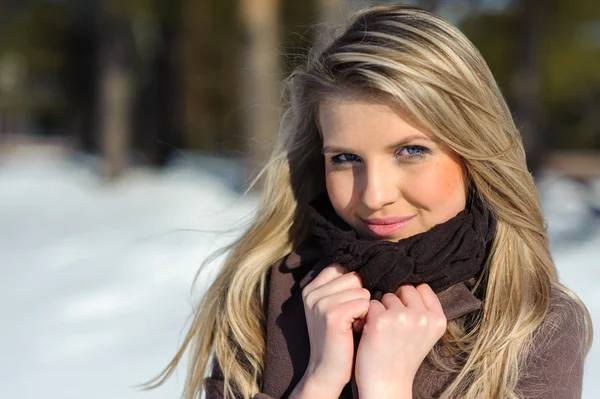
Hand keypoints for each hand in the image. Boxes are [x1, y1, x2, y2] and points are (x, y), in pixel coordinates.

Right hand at [291, 264, 369, 398]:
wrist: (327, 371)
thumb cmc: (338, 339)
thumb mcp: (333, 308)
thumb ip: (340, 287)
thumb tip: (367, 264)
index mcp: (311, 288)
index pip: (342, 267)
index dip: (354, 283)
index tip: (352, 302)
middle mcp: (312, 292)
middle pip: (354, 276)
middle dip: (361, 296)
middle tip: (352, 317)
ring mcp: (320, 303)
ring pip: (362, 290)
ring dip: (365, 308)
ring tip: (353, 324)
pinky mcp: (332, 315)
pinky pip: (364, 303)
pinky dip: (366, 317)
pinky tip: (356, 330)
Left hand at [354, 283, 446, 398]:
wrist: (387, 385)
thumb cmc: (401, 357)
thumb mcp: (424, 333)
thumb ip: (423, 309)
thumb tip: (409, 281)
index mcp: (438, 319)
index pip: (421, 288)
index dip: (409, 299)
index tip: (405, 316)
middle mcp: (423, 317)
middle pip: (404, 288)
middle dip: (395, 302)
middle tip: (393, 327)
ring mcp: (402, 317)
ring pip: (385, 296)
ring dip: (380, 309)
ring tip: (383, 332)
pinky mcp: (380, 321)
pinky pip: (370, 305)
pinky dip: (367, 317)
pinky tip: (371, 333)